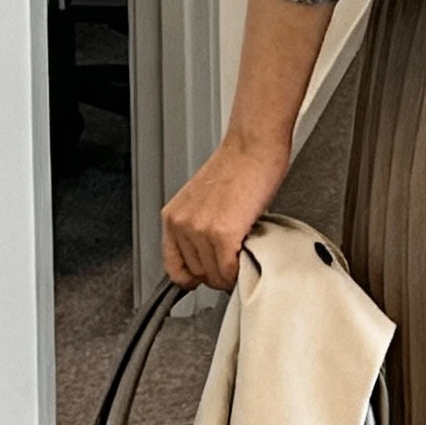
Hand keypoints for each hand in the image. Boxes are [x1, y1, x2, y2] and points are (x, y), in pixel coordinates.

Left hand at [160, 129, 292, 291]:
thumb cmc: (238, 167)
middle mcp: (181, 224)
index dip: (194, 278)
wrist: (252, 146)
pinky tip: (248, 254)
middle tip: (235, 259)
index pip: (173, 268)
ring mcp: (199, 230)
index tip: (207, 276)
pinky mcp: (222, 233)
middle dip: (218, 273)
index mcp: (173, 217)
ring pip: (214, 276)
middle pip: (197, 275)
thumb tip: (212, 256)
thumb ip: (200, 228)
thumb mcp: (205, 201)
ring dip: (231, 272)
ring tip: (244, 252)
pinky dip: (241, 270)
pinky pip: (229, 271)